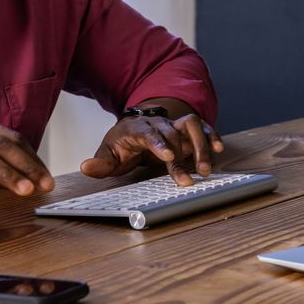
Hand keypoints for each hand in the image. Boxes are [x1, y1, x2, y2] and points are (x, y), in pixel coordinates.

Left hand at [80, 112, 223, 186]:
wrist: (136, 128)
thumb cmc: (123, 144)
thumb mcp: (109, 155)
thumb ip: (100, 164)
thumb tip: (85, 168)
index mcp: (137, 128)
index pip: (148, 132)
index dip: (159, 143)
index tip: (168, 157)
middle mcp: (158, 123)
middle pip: (172, 133)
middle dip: (181, 156)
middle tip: (187, 180)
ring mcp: (174, 124)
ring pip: (191, 125)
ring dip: (200, 145)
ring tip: (206, 169)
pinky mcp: (188, 129)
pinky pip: (203, 127)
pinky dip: (212, 136)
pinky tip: (218, 150)